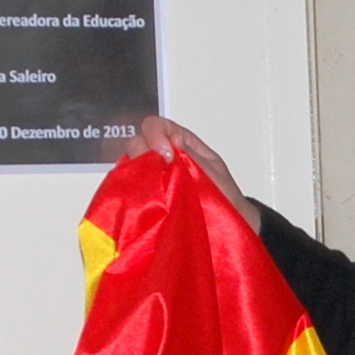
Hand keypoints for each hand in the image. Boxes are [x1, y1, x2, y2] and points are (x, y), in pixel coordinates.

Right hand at [129, 116, 259, 232]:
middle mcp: (162, 157)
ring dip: (136, 174)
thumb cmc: (224, 198)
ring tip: (152, 190)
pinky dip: (131, 191)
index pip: (158, 126)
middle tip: (157, 175)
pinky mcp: (144, 198)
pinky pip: (129, 189)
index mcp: (182, 143)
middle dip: (143, 154)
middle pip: (138, 143)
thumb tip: (173, 139)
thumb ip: (192, 155)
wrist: (225, 228)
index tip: (165, 155)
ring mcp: (151, 177)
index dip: (156, 135)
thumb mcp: (213, 173)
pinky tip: (142, 199)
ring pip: (130, 166)